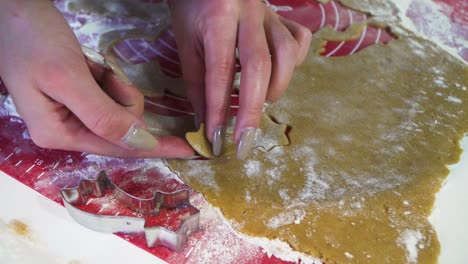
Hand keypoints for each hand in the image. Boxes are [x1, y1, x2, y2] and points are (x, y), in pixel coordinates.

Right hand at [0, 0, 193, 157]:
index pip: (118, 147)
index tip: (189, 150)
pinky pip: (111, 94)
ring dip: (114, 85)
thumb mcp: (68, 79)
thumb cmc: (34, 40)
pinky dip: (109, 78)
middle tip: (100, 72)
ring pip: (120, 109)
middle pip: (120, 128)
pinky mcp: (79, 97)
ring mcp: (72, 113)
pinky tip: (90, 65)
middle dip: (121, 98)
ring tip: (91, 66)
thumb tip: (139, 142)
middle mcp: (66, 130)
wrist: (14, 9)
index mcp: (58, 134)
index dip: (155, 147)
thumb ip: (103, 115)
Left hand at [169, 0, 310, 158]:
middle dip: (253, 109)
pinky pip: (300, 39)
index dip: (219, 108)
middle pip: (260, 66)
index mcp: (218, 16)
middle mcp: (249, 12)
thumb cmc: (191, 12)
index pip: (221, 70)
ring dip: (276, 87)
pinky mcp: (282, 16)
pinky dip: (293, 62)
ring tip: (260, 102)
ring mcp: (270, 13)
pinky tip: (277, 73)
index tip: (216, 138)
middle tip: (245, 142)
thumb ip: (197, 83)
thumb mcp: (186, 44)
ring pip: (286, 53)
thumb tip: (206, 123)